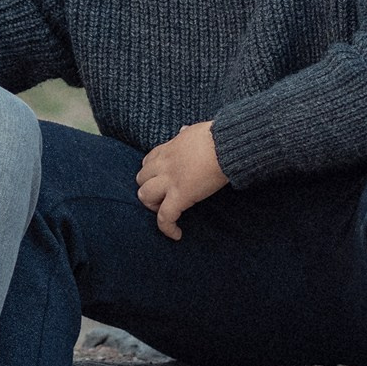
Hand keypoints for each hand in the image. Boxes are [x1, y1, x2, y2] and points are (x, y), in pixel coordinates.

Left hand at [135, 121, 227, 240]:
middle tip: (163, 198)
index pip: (148, 161)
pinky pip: (165, 217)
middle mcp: (164, 164)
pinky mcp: (180, 196)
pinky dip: (167, 228)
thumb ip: (186, 133)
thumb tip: (184, 130)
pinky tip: (177, 235)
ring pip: (145, 197)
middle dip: (148, 189)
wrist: (225, 144)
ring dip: (153, 206)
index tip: (160, 180)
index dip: (151, 173)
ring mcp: (170, 181)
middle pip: (141, 179)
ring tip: (167, 213)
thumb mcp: (196, 130)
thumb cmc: (216, 136)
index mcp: (169, 148)